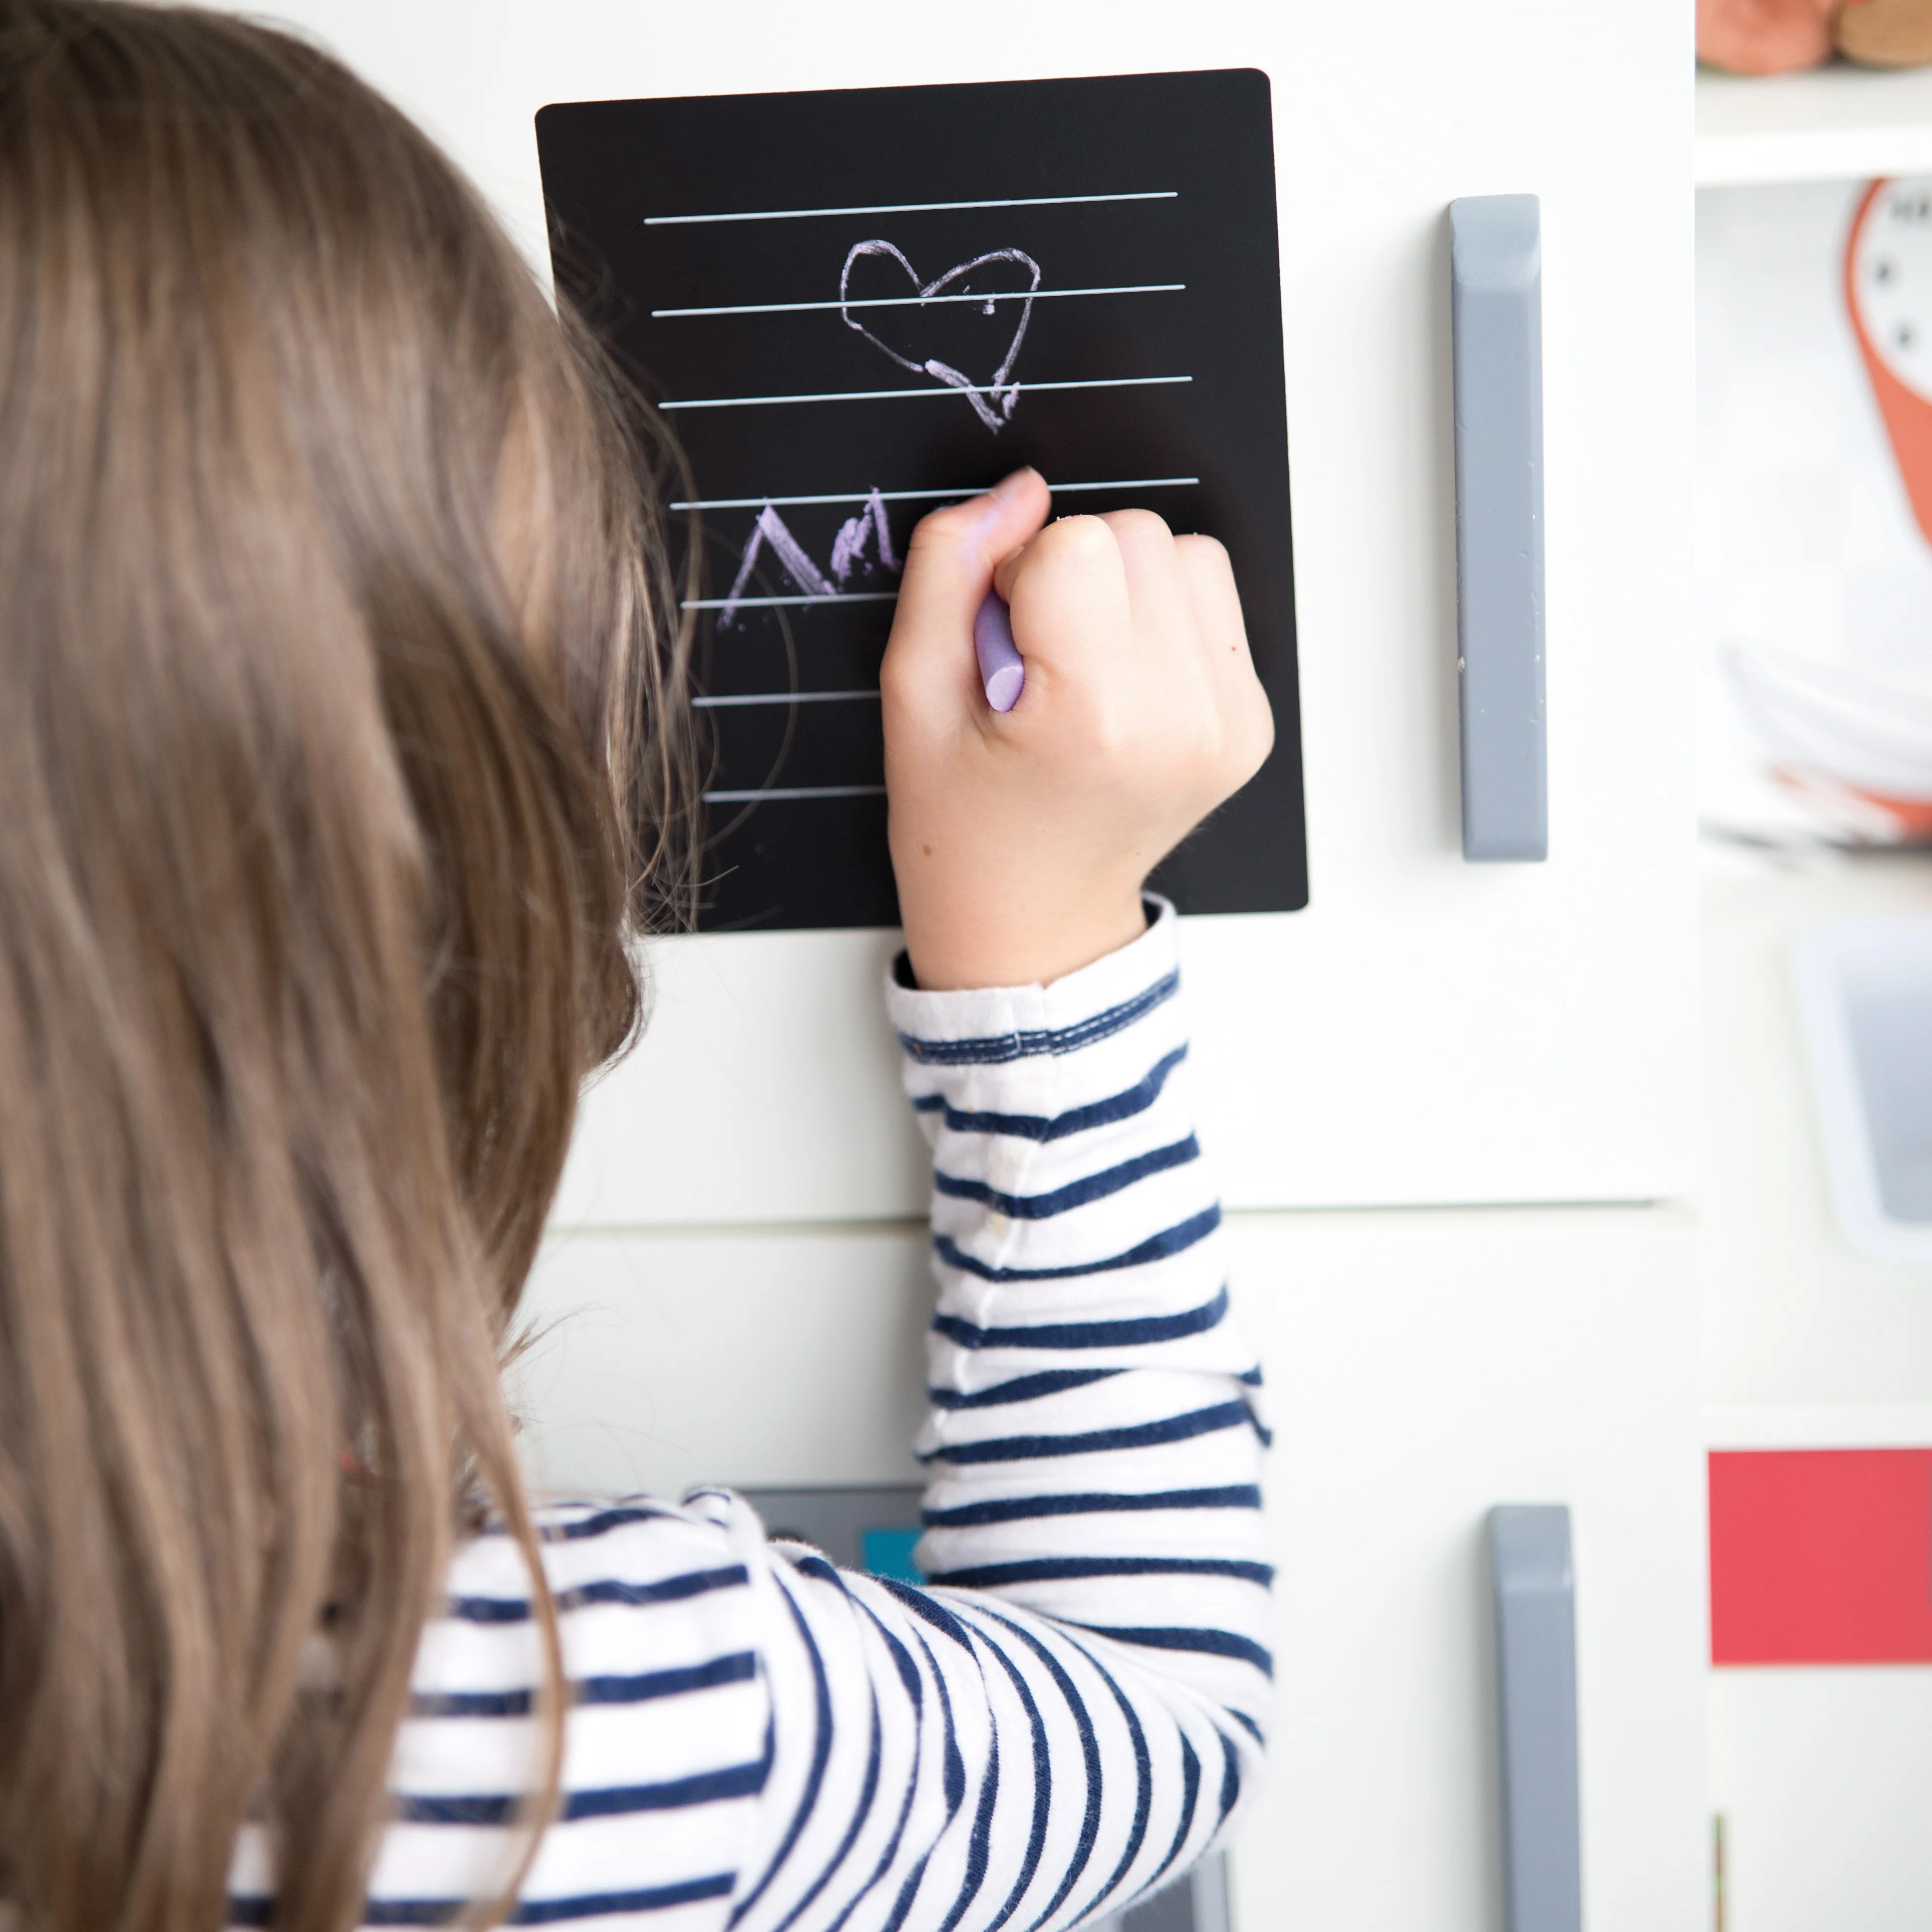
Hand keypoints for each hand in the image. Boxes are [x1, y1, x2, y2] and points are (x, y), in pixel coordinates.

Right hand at [881, 468, 1273, 990]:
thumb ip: (948, 572)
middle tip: (1037, 663)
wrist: (1033, 922)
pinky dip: (1164, 623)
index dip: (1019, 574)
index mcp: (1098, 720)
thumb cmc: (963, 822)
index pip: (1075, 543)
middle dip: (1075, 573)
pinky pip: (1216, 603)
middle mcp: (1183, 720)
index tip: (1003, 645)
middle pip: (1137, 534)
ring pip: (1187, 555)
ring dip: (1126, 589)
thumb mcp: (914, 696)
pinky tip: (1122, 685)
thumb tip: (1019, 491)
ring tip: (1082, 670)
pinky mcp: (1252, 725)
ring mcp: (1230, 726)